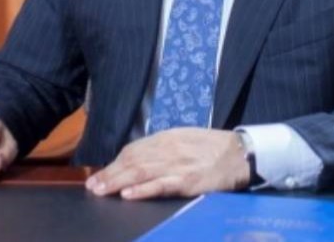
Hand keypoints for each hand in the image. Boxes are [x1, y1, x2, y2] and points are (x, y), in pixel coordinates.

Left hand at [86, 128, 249, 199]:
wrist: (241, 153)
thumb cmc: (212, 148)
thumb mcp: (185, 140)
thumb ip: (163, 148)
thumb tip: (138, 159)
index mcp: (167, 137)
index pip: (133, 150)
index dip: (114, 163)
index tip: (99, 175)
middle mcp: (169, 149)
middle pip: (132, 161)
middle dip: (110, 174)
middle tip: (92, 187)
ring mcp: (178, 165)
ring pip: (141, 172)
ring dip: (118, 182)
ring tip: (101, 191)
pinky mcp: (188, 180)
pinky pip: (161, 185)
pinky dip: (143, 190)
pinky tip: (128, 195)